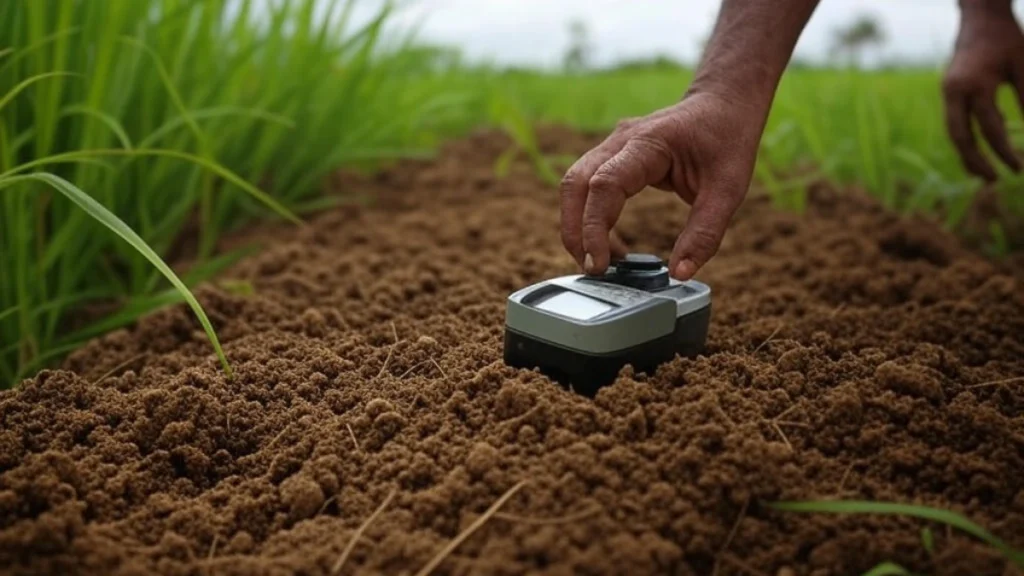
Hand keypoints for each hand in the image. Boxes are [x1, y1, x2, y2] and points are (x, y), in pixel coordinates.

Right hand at [559, 91, 763, 280]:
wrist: (724, 102)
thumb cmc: (727, 139)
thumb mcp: (728, 190)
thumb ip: (704, 233)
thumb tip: (680, 274)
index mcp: (647, 144)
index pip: (604, 185)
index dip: (594, 227)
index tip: (599, 263)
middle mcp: (620, 141)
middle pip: (575, 184)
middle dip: (574, 231)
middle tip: (592, 269)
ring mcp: (612, 146)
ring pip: (574, 185)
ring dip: (577, 226)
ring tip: (600, 261)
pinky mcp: (613, 157)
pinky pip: (587, 187)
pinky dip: (589, 217)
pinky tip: (609, 243)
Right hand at [942, 1, 1023, 180]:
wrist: (980, 19)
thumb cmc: (1008, 40)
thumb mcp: (1023, 67)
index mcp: (975, 84)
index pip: (990, 127)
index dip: (1003, 151)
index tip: (1017, 168)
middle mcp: (955, 91)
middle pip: (960, 137)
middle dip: (975, 162)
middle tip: (994, 181)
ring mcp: (948, 93)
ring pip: (953, 133)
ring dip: (967, 156)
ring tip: (984, 175)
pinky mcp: (949, 93)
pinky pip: (954, 124)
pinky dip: (965, 141)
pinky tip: (977, 154)